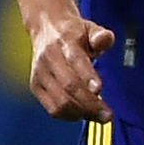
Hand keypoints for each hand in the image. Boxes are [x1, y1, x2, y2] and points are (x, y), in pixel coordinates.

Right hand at [25, 6, 115, 121]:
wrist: (46, 28)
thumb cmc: (73, 33)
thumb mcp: (90, 28)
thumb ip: (101, 36)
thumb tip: (105, 38)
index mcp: (65, 42)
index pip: (76, 61)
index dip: (87, 77)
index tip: (99, 89)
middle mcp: (50, 59)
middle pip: (68, 86)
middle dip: (90, 103)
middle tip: (107, 114)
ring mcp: (41, 74)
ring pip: (59, 102)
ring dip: (81, 113)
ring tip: (98, 116)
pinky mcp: (36, 87)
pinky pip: (52, 108)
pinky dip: (70, 116)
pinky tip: (83, 114)